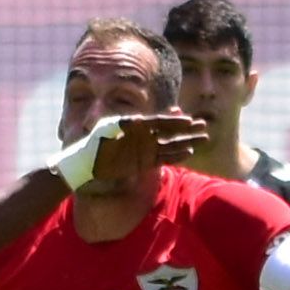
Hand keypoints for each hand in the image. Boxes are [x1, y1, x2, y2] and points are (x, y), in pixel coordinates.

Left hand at [88, 111, 206, 180]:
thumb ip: (120, 128)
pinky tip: (189, 152)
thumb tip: (136, 122)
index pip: (157, 122)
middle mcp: (141, 136)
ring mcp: (143, 149)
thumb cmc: (92, 148)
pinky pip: (163, 158)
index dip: (173, 122)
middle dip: (186, 129)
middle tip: (204, 125)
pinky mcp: (143, 162)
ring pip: (169, 144)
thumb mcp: (104, 135)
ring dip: (186, 141)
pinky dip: (176, 155)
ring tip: (205, 138)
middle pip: (168, 131)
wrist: (84, 167)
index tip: (188, 121)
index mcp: (134, 126)